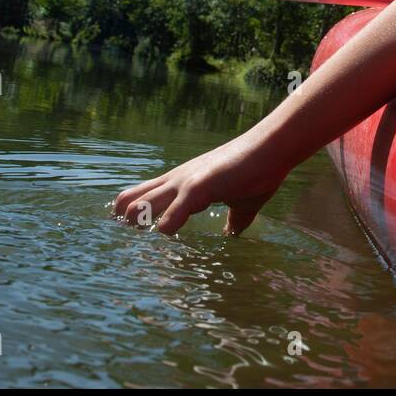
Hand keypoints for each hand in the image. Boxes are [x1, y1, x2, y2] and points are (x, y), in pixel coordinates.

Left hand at [112, 132, 287, 236]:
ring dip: (137, 226)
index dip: (130, 217)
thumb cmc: (258, 173)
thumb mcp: (241, 203)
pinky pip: (171, 213)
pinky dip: (166, 228)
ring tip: (142, 247)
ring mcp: (184, 183)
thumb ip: (233, 220)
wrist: (272, 148)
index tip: (131, 239)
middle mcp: (175, 181)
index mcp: (181, 183)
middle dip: (123, 225)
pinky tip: (170, 236)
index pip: (139, 197)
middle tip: (130, 247)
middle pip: (127, 200)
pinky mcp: (198, 187)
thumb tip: (233, 236)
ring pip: (139, 205)